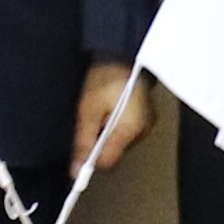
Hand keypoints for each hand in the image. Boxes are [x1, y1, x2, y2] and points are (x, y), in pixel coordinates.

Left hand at [69, 61, 145, 178]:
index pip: (109, 161)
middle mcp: (142, 131)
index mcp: (129, 129)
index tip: (78, 159)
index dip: (91, 162)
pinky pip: (127, 132)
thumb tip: (76, 169)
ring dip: (107, 136)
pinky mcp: (146, 118)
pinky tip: (110, 111)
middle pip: (115, 154)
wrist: (124, 53)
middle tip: (89, 123)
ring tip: (100, 112)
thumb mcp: (88, 110)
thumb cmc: (106, 77)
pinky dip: (115, 127)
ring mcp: (147, 124)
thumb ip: (83, 142)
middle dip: (98, 146)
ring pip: (120, 144)